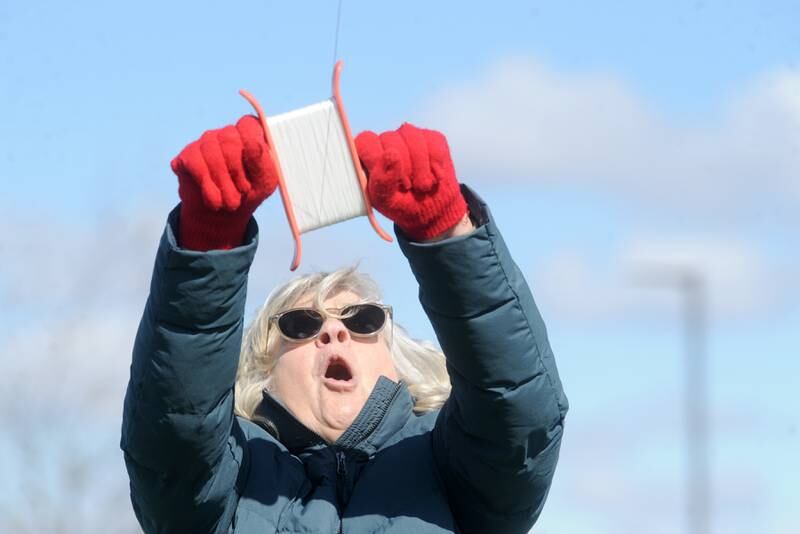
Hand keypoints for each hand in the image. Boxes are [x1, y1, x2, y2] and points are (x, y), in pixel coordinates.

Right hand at [171, 115, 278, 249]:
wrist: (224, 215)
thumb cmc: (250, 192)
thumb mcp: (264, 181)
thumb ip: (261, 161)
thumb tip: (252, 142)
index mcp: (250, 135)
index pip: (248, 125)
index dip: (250, 145)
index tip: (254, 168)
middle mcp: (227, 133)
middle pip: (229, 139)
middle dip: (237, 171)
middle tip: (243, 192)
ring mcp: (206, 142)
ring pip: (211, 152)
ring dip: (223, 183)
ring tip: (230, 203)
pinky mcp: (188, 155)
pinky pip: (195, 163)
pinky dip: (207, 186)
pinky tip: (214, 200)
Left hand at [355, 123, 467, 241]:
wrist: (431, 210)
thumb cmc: (401, 204)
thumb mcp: (386, 200)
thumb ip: (382, 179)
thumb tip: (391, 154)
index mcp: (368, 155)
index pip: (366, 141)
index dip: (375, 157)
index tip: (387, 177)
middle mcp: (387, 141)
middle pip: (390, 139)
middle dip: (402, 167)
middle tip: (408, 188)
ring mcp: (409, 137)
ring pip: (413, 138)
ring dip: (420, 167)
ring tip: (422, 186)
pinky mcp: (432, 138)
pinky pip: (433, 142)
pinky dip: (436, 163)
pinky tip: (435, 177)